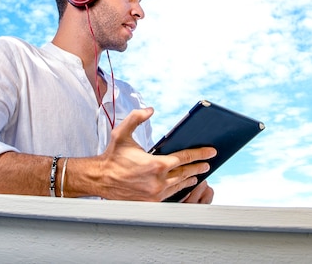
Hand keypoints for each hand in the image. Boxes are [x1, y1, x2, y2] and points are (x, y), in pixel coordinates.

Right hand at [97, 107, 216, 201]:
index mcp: (156, 164)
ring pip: (179, 186)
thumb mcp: (121, 132)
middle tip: (207, 163)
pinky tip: (182, 185)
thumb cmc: (112, 156)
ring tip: (197, 175)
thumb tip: (150, 110)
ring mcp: (155, 193)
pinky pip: (170, 195)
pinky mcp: (150, 201)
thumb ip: (136, 118)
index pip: (184, 158)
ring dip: (190, 179)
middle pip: (185, 173)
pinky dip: (178, 189)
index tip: (211, 152)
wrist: (100, 178)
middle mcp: (158, 181)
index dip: (199, 154)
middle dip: (198, 167)